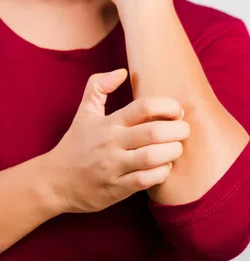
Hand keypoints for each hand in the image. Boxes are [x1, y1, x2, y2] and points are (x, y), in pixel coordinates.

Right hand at [45, 69, 190, 213]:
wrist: (52, 183)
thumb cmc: (75, 145)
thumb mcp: (84, 113)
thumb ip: (98, 87)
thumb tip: (122, 72)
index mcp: (109, 123)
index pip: (144, 107)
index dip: (168, 106)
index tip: (178, 111)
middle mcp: (112, 143)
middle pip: (154, 132)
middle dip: (178, 130)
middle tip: (185, 130)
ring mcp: (113, 167)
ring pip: (153, 157)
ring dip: (173, 152)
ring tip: (177, 149)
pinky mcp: (116, 189)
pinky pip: (147, 180)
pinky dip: (162, 172)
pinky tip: (164, 167)